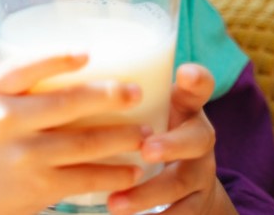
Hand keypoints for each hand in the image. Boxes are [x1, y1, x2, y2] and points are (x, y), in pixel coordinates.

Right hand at [0, 52, 144, 214]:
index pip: (23, 69)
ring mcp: (21, 157)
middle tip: (137, 91)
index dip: (56, 59)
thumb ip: (11, 62)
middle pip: (64, 105)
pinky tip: (135, 170)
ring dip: (121, 138)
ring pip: (81, 145)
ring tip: (149, 131)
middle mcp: (4, 122)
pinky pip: (83, 180)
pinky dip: (113, 175)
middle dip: (107, 97)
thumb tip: (56, 25)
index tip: (88, 53)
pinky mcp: (37, 188)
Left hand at [106, 64, 237, 214]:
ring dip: (148, 193)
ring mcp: (202, 171)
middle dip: (171, 145)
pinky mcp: (198, 201)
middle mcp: (199, 135)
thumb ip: (125, 94)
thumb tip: (72, 77)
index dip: (197, 78)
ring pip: (181, 183)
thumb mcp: (150, 106)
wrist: (188, 177)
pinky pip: (183, 214)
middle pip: (196, 138)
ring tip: (115, 203)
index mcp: (186, 105)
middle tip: (146, 150)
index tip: (184, 72)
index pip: (200, 85)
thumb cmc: (153, 126)